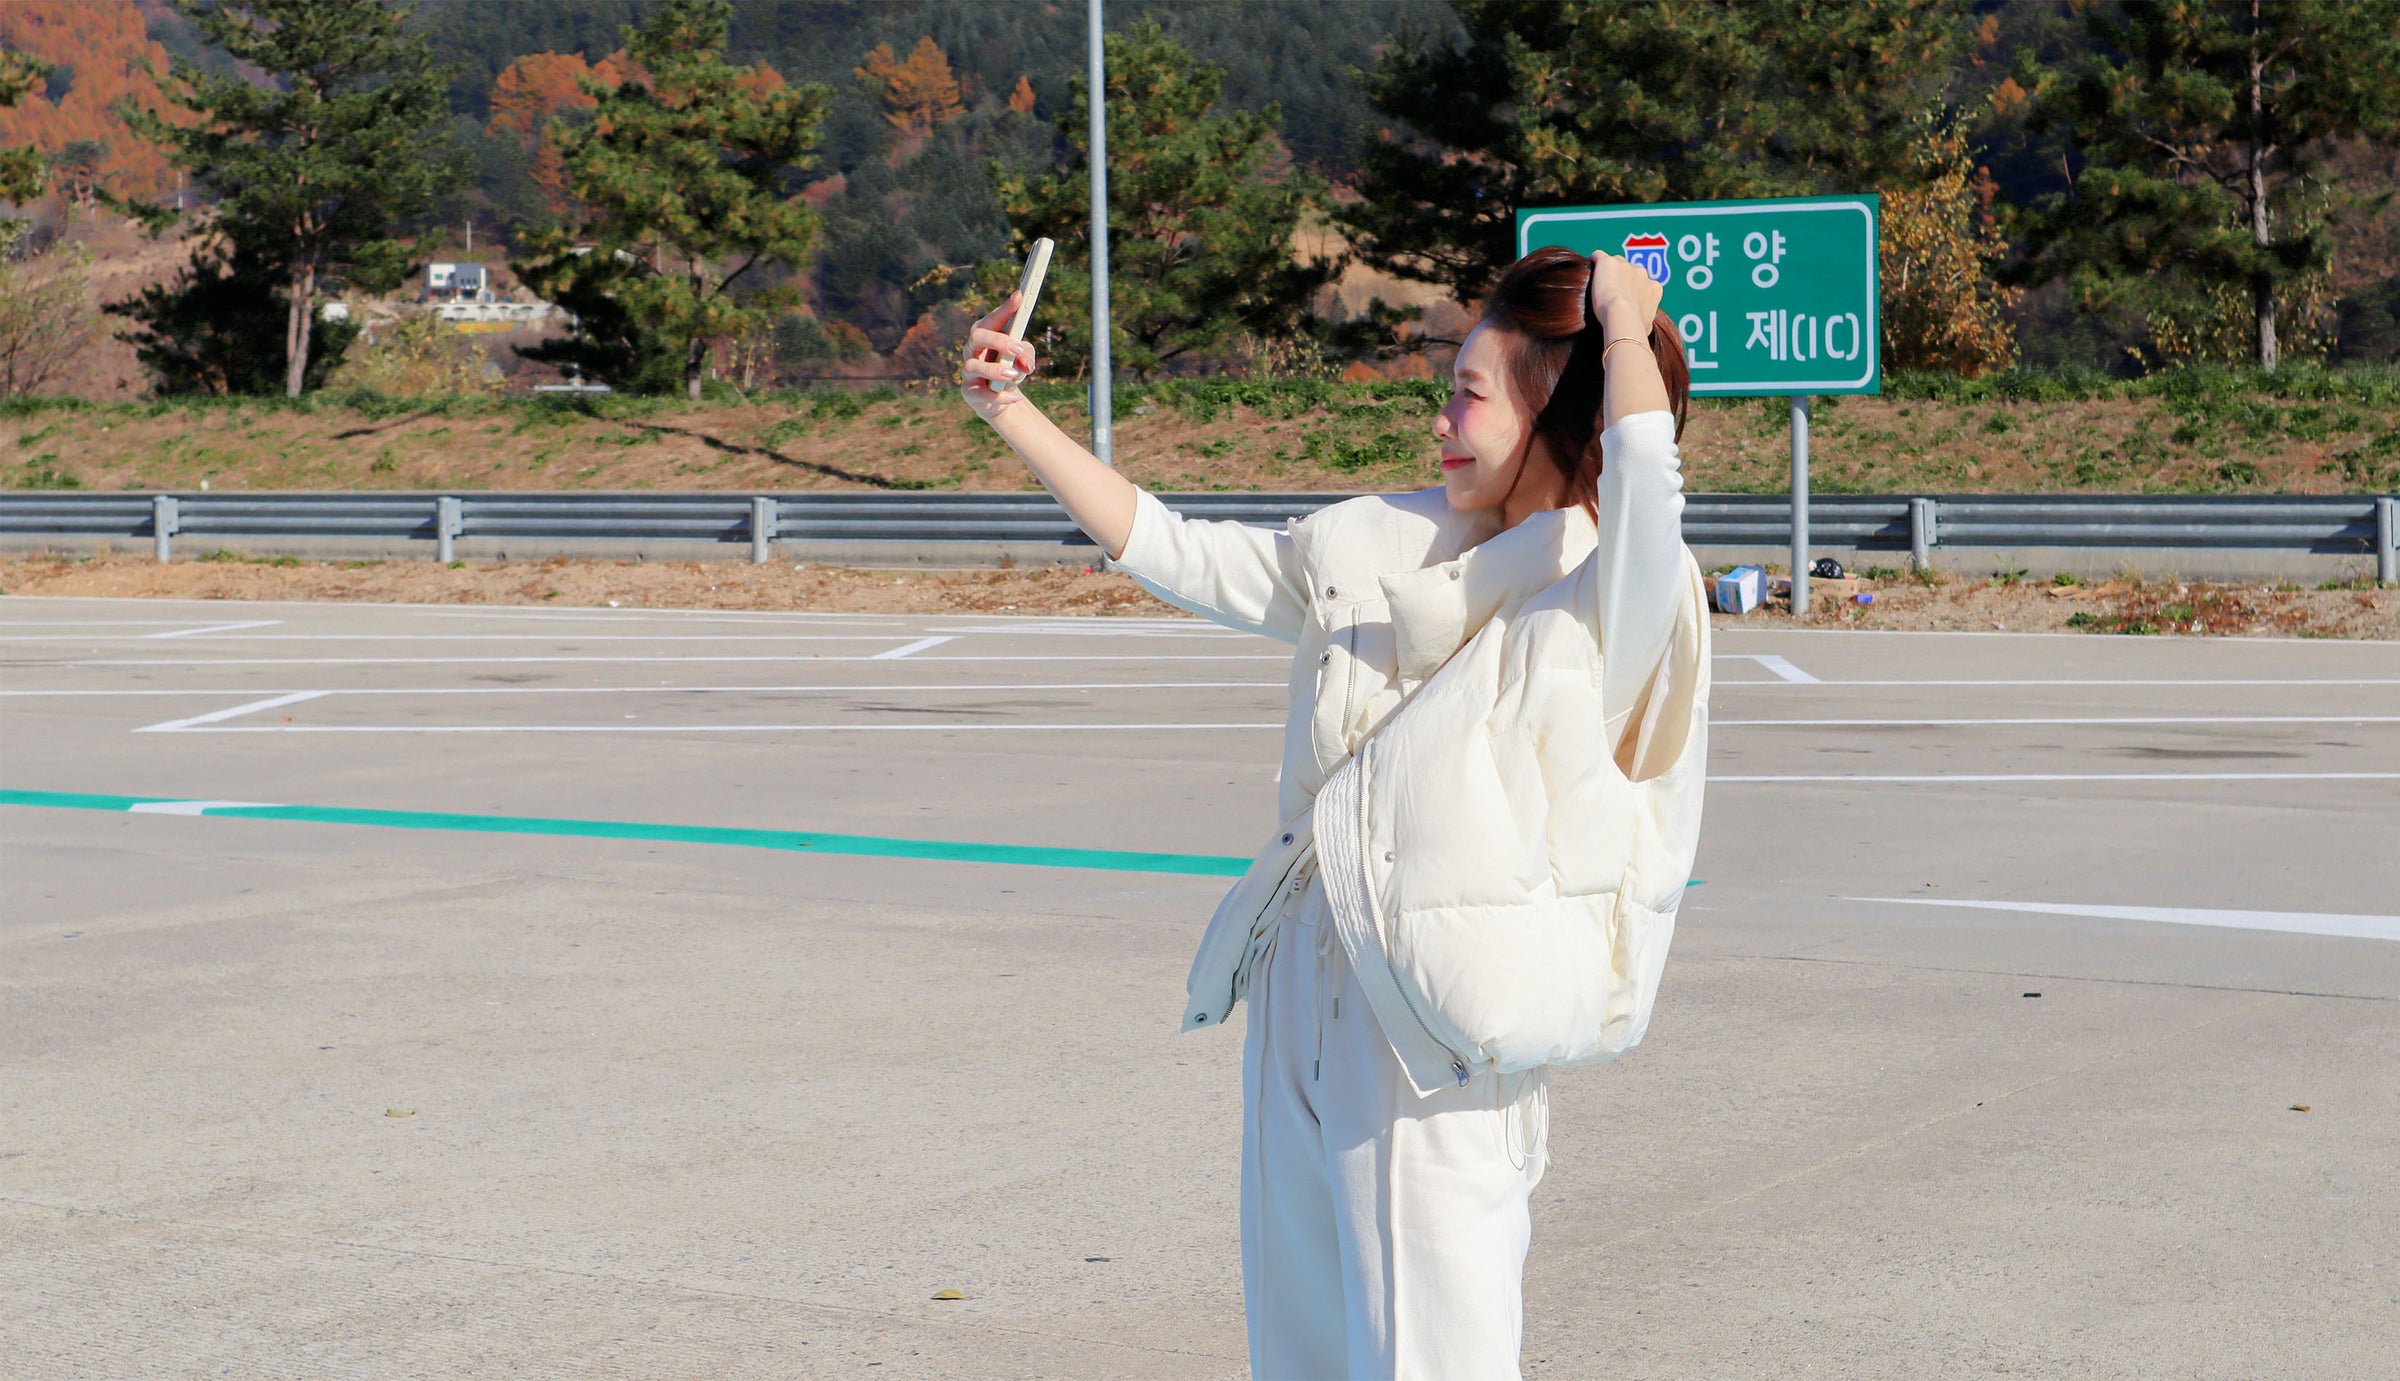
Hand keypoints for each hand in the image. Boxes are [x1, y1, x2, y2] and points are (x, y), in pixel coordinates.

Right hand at [960, 292, 1036, 422]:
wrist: (1001, 399)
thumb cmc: (1011, 370)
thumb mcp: (1024, 360)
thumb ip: (1027, 356)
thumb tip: (1024, 362)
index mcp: (987, 336)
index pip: (993, 318)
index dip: (1005, 308)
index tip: (1020, 296)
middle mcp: (973, 350)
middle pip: (976, 335)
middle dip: (997, 340)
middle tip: (1017, 349)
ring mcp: (969, 371)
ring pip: (972, 365)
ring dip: (994, 369)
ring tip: (1014, 374)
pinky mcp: (970, 392)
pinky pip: (981, 394)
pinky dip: (1000, 396)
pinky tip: (1015, 396)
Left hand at [1587, 252, 1663, 337]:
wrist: (1620, 316)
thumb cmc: (1633, 326)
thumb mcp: (1646, 326)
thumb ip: (1646, 320)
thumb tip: (1643, 327)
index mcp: (1653, 287)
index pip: (1642, 283)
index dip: (1631, 290)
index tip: (1622, 298)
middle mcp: (1642, 273)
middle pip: (1629, 270)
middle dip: (1621, 278)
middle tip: (1609, 292)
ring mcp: (1625, 265)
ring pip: (1615, 262)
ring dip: (1608, 271)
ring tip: (1597, 284)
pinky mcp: (1607, 262)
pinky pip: (1599, 256)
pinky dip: (1594, 261)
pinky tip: (1588, 269)